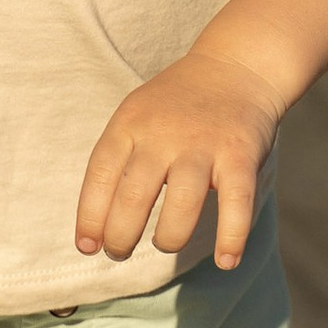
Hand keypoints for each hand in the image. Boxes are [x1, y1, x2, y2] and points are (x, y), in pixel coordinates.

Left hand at [75, 50, 287, 272]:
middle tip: (119, 253)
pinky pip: (236, 204)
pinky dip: (232, 237)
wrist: (236, 66)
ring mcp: (203, 145)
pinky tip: (226, 261)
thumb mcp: (137, 116)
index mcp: (130, 124)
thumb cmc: (177, 104)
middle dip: (121, 236)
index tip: (87, 247)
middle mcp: (163, 134)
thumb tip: (99, 223)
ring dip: (169, 238)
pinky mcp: (241, 155)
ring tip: (164, 243)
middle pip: (134, 195)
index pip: (100, 175)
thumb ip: (120, 160)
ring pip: (182, 204)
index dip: (90, 216)